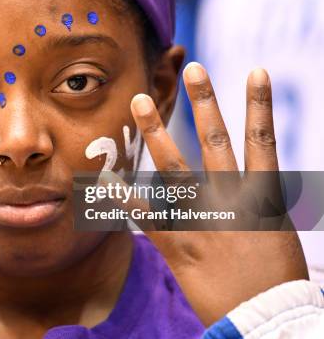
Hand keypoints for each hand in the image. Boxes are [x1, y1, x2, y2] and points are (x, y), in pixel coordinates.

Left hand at [126, 63, 306, 324]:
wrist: (264, 318)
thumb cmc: (276, 278)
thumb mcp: (276, 231)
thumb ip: (258, 200)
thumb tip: (250, 177)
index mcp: (263, 195)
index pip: (263, 138)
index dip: (260, 103)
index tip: (256, 70)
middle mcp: (232, 199)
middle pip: (216, 140)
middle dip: (204, 102)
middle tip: (191, 67)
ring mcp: (203, 218)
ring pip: (176, 166)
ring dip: (157, 132)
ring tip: (140, 100)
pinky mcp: (179, 242)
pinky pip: (146, 214)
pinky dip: (123, 196)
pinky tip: (103, 177)